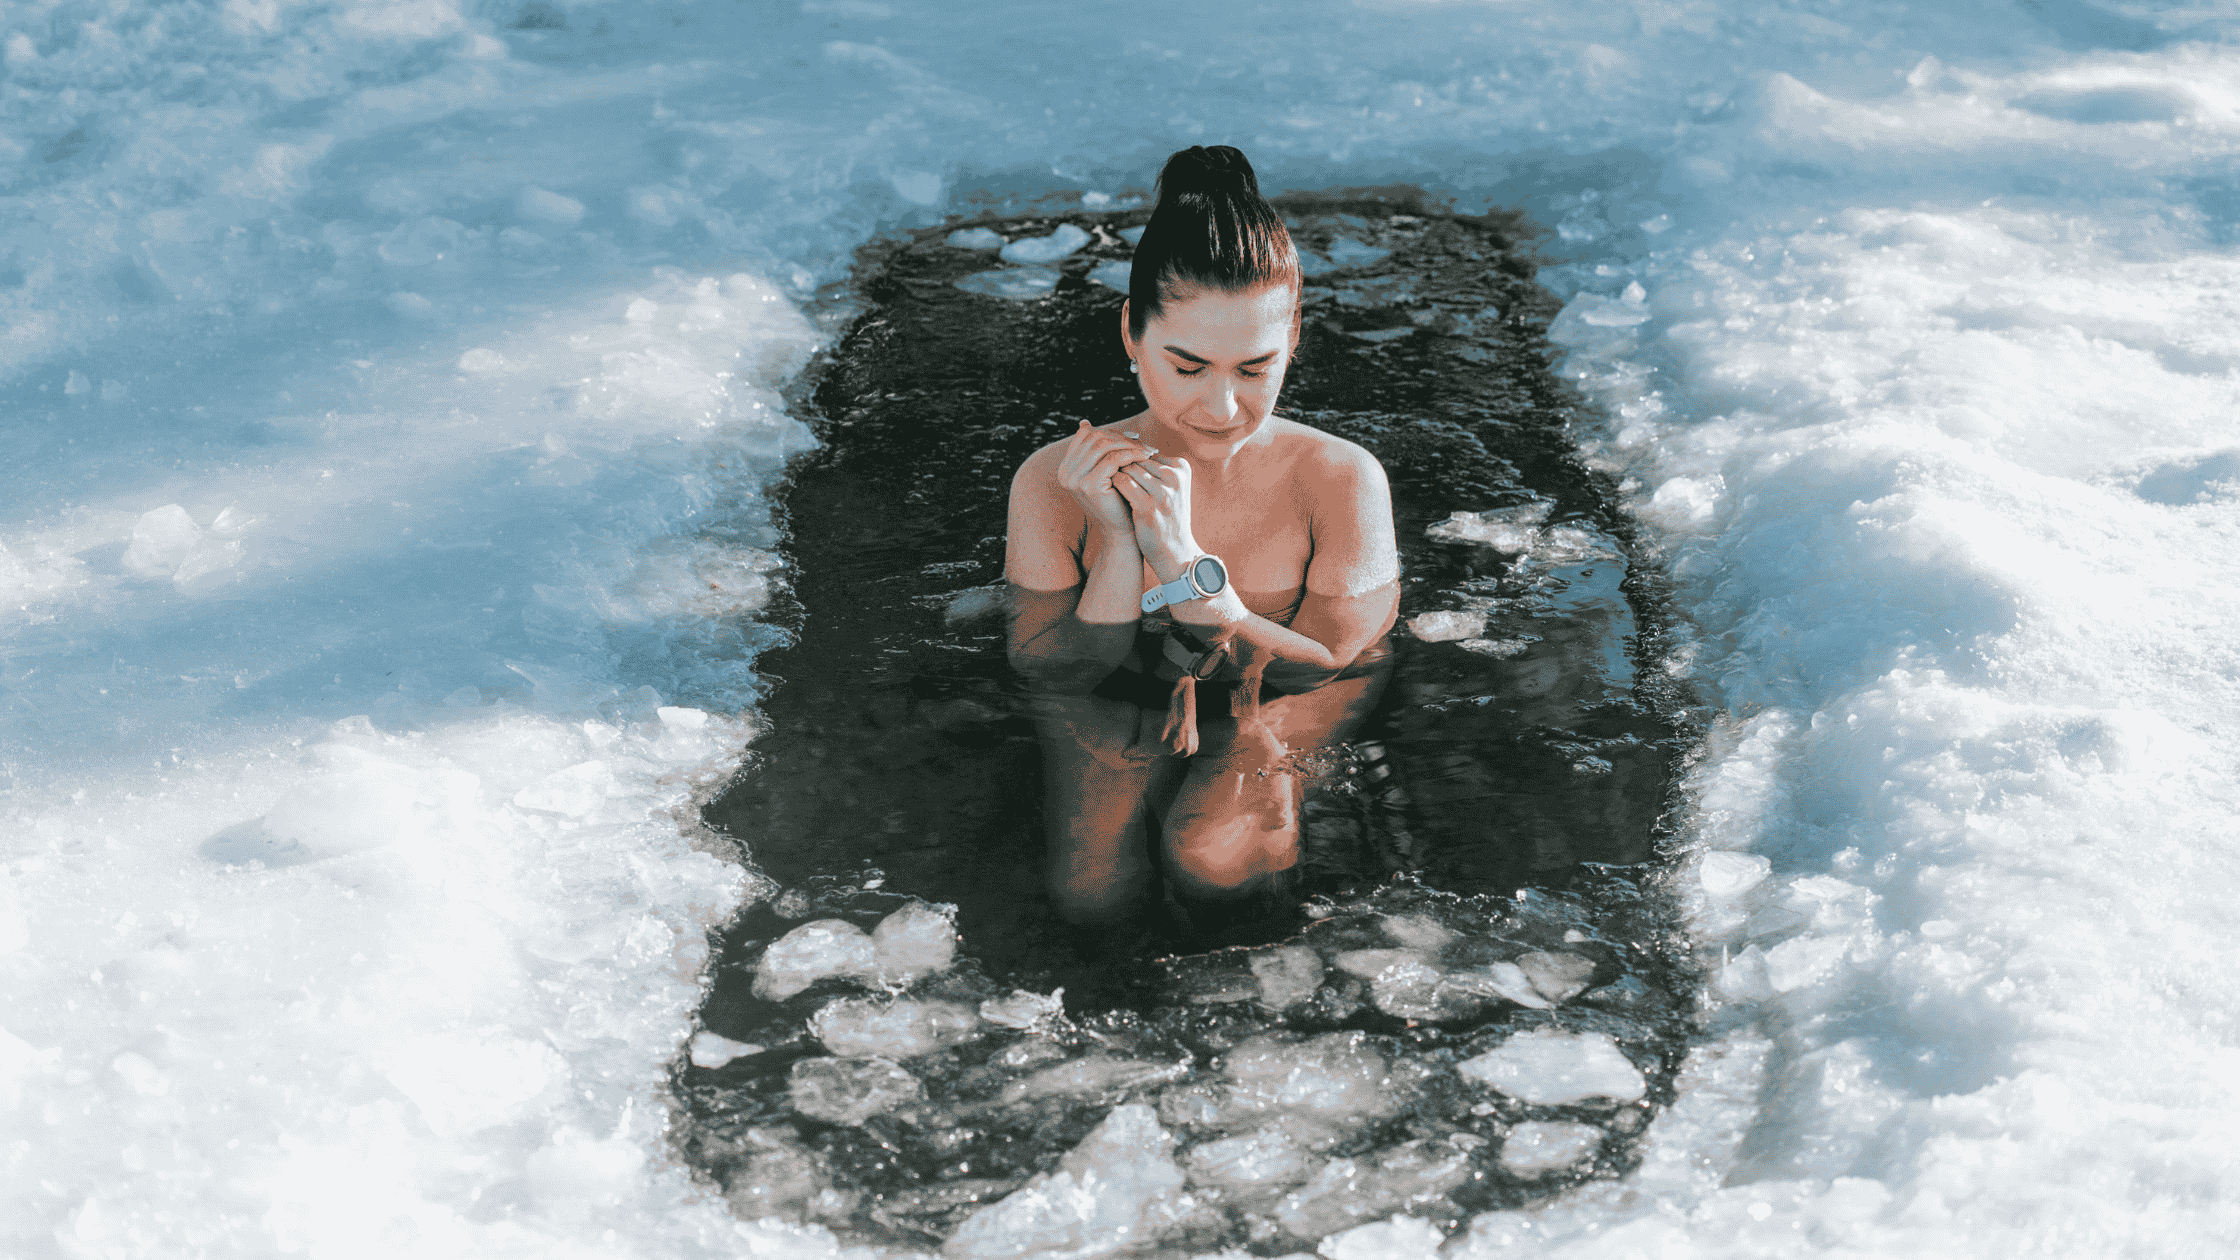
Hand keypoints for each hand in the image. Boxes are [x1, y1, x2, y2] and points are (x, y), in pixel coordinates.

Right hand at [1056, 420, 1151, 537]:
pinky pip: (1113, 459)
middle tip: (1143, 442)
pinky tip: (1146, 457)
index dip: (1110, 432)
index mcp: (1065, 467)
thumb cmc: (1117, 500)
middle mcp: (1065, 473)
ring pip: (1104, 446)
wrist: (1121, 531)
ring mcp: (1074, 479)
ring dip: (1129, 444)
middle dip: (1121, 437)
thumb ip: (1096, 450)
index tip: (1132, 437)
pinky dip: (1131, 454)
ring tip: (1147, 449)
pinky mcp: (1089, 485)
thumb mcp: (1103, 472)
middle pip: (1094, 437)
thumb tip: (1085, 422)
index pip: (1086, 435)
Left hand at [1110, 454, 1195, 578]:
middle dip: (1122, 465)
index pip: (1147, 452)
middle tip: (1108, 472)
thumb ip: (1155, 467)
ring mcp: (1162, 493)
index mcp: (1182, 468)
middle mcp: (1174, 478)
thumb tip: (1127, 444)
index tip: (1122, 468)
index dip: (1131, 459)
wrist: (1175, 550)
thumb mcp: (1171, 487)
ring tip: (1108, 481)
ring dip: (1116, 473)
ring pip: (1128, 468)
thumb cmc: (1168, 516)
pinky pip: (1122, 483)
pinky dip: (1113, 484)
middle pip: (1137, 458)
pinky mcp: (1148, 507)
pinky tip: (1109, 490)